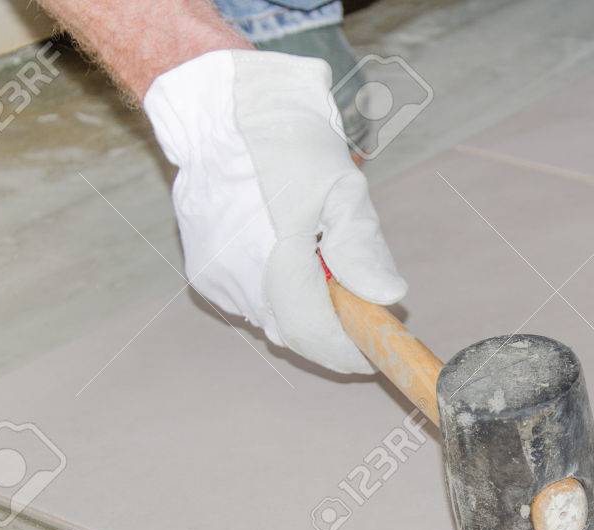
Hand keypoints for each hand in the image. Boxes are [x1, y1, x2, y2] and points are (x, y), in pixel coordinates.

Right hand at [144, 50, 405, 371]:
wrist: (226, 112)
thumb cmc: (291, 146)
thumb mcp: (342, 188)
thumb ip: (363, 248)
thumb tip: (389, 297)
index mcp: (274, 260)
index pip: (315, 334)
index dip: (348, 351)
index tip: (374, 352)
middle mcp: (238, 279)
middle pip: (294, 333)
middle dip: (329, 330)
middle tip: (357, 309)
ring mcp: (216, 279)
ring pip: (272, 320)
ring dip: (303, 310)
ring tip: (321, 268)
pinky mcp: (204, 273)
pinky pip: (250, 302)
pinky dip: (277, 295)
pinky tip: (288, 258)